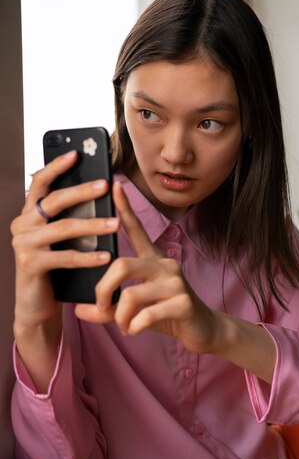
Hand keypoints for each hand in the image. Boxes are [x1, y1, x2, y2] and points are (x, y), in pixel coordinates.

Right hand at [11, 150, 119, 330]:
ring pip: (63, 228)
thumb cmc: (55, 267)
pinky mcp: (30, 265)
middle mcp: (22, 225)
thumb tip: (99, 190)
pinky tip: (106, 256)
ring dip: (92, 225)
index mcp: (29, 214)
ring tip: (115, 223)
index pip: (40, 182)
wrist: (37, 305)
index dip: (56, 166)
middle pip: (54, 201)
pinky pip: (65, 257)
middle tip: (105, 185)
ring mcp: (24, 244)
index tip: (76, 153)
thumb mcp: (60, 238)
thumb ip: (69, 217)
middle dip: (81, 191)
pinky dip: (87, 256)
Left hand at [75, 181, 219, 353]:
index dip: (125, 208)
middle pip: (121, 265)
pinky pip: (146, 315)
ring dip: (120, 317)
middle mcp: (165, 265)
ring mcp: (176, 282)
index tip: (114, 186)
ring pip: (131, 295)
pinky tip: (136, 330)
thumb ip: (107, 308)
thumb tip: (78, 310)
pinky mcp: (183, 303)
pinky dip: (133, 327)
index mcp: (153, 260)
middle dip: (103, 289)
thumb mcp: (134, 310)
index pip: (136, 229)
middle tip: (102, 307)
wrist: (203, 330)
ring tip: (124, 326)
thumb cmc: (166, 314)